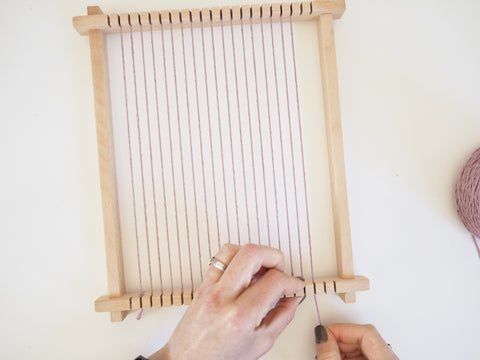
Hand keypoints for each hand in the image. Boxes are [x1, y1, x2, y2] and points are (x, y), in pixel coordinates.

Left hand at [150, 244, 304, 359]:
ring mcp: (209, 289)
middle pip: (252, 254)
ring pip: (233, 250)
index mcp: (241, 316)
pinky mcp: (202, 285)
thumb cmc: (220, 358)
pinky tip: (244, 271)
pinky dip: (236, 258)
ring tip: (261, 269)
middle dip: (274, 257)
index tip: (294, 286)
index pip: (274, 282)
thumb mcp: (260, 344)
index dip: (291, 281)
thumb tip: (292, 298)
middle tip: (280, 269)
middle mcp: (223, 298)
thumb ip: (281, 318)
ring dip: (254, 254)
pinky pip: (219, 258)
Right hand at [315, 323, 398, 359]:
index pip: (365, 332)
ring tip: (329, 354)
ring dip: (343, 348)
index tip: (324, 332)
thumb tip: (322, 335)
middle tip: (323, 345)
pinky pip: (365, 356)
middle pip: (364, 337)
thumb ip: (330, 354)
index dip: (341, 329)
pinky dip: (349, 356)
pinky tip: (338, 359)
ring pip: (363, 346)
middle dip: (340, 338)